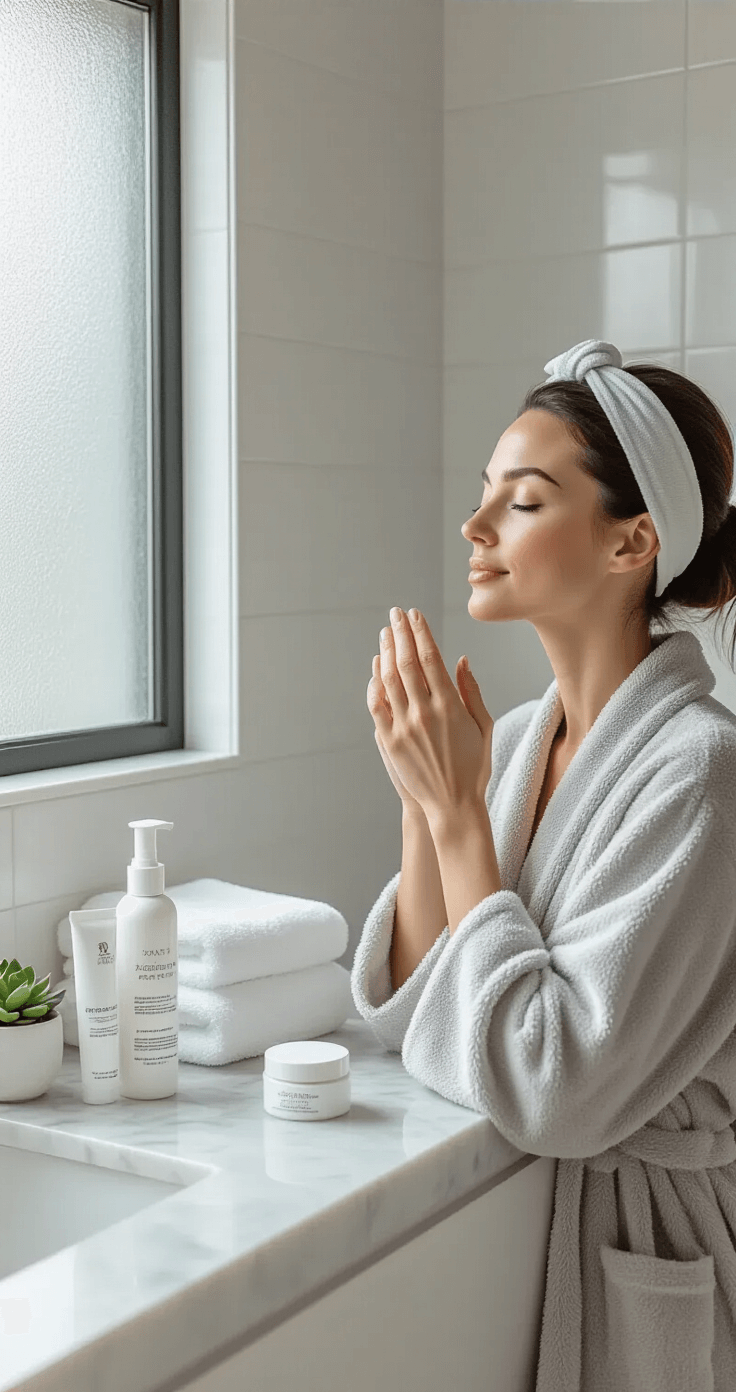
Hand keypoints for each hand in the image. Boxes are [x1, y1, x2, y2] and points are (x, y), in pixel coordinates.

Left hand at [366, 607, 493, 824]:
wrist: (452, 805)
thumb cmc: (473, 767)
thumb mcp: (484, 727)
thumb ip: (471, 692)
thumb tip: (460, 659)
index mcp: (451, 706)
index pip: (431, 658)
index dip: (421, 633)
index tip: (415, 615)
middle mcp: (425, 713)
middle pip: (407, 663)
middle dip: (400, 634)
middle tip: (395, 614)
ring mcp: (405, 727)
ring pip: (390, 680)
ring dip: (386, 652)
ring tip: (385, 633)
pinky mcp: (390, 741)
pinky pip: (378, 706)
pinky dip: (375, 684)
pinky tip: (376, 668)